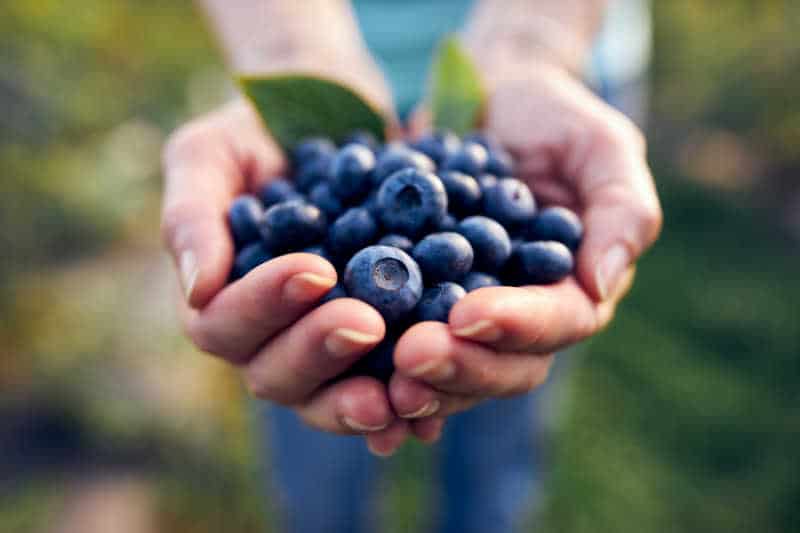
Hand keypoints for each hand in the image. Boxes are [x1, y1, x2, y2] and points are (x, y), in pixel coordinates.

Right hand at [162, 100, 411, 443]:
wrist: (335, 121)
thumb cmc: (258, 135)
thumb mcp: (212, 154)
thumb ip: (192, 215)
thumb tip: (198, 291)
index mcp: (220, 300)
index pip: (224, 325)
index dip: (265, 306)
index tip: (315, 270)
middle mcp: (269, 337)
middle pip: (276, 375)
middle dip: (319, 351)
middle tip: (366, 322)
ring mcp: (322, 348)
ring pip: (328, 397)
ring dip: (361, 397)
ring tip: (403, 383)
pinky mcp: (378, 347)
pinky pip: (385, 387)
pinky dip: (406, 402)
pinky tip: (430, 404)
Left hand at [388, 61, 661, 441]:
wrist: (485, 102)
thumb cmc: (552, 117)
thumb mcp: (600, 146)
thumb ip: (621, 209)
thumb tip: (602, 283)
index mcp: (573, 288)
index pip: (558, 322)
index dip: (516, 325)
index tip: (468, 315)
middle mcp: (523, 316)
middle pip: (503, 364)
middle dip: (459, 365)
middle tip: (410, 356)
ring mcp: (468, 315)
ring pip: (452, 368)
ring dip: (417, 379)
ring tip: (377, 376)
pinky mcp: (420, 304)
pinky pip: (402, 342)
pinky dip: (378, 367)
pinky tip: (350, 377)